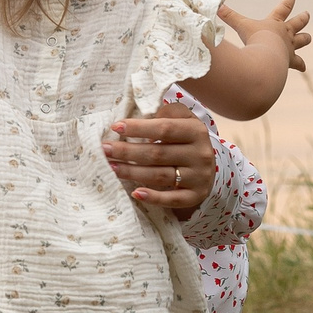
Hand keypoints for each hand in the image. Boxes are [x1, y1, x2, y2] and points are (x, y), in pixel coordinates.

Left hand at [103, 98, 217, 214]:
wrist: (208, 166)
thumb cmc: (186, 139)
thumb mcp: (183, 119)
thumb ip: (168, 113)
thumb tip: (144, 118)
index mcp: (196, 131)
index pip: (164, 128)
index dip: (139, 128)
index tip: (115, 127)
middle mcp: (200, 154)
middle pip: (158, 153)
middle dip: (127, 151)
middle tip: (104, 149)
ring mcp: (199, 177)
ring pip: (160, 176)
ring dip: (132, 172)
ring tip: (111, 167)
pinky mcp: (195, 195)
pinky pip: (172, 200)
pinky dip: (154, 197)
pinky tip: (136, 193)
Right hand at [220, 0, 310, 72]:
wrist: (265, 58)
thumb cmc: (253, 39)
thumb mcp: (241, 25)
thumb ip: (229, 16)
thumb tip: (216, 6)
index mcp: (275, 22)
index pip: (284, 6)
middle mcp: (286, 33)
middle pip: (299, 22)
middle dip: (302, 18)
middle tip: (306, 14)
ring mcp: (290, 47)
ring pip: (304, 40)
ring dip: (305, 38)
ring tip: (307, 38)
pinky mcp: (291, 60)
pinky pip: (299, 63)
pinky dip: (300, 64)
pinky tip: (303, 67)